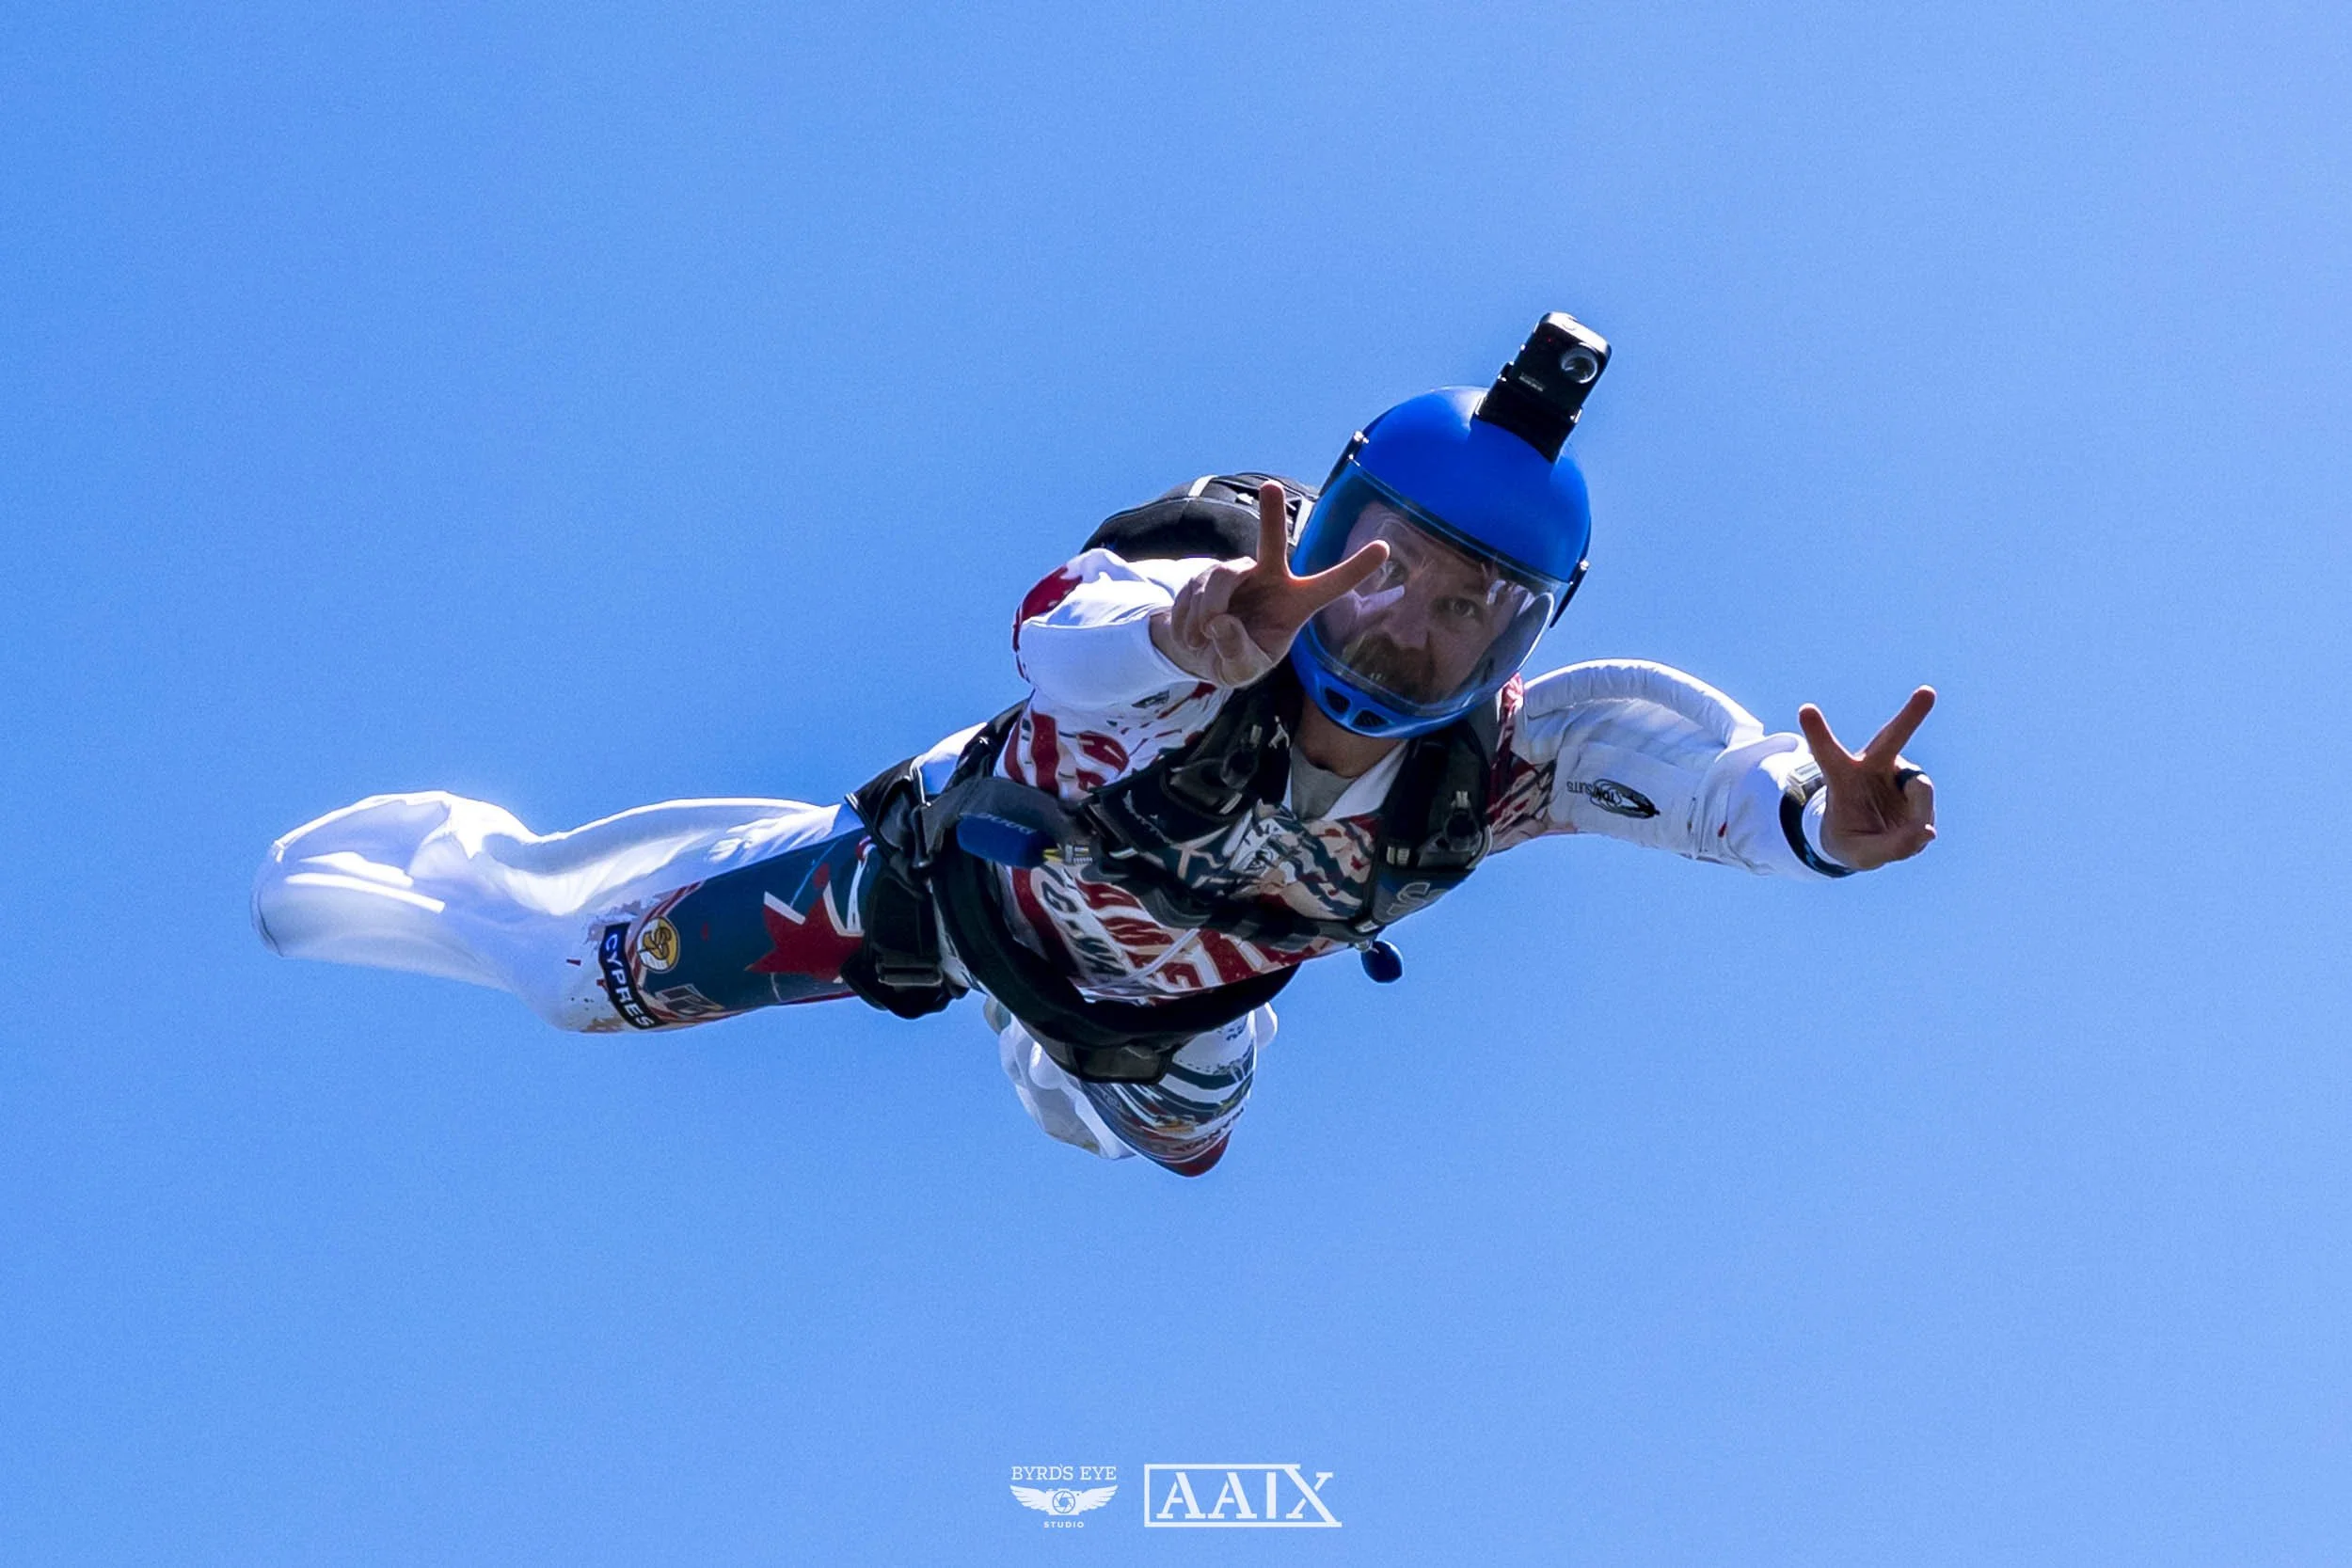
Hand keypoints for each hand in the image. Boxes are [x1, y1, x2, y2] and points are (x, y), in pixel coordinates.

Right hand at [1149, 480, 1389, 685]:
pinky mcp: (1207, 571)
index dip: (1355, 568)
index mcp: (1297, 603)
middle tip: (1270, 488)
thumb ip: (1237, 652)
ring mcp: (1239, 571)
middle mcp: (1271, 578)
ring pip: (1221, 579)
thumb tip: (1220, 621)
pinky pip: (1194, 589)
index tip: (1384, 549)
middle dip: (1271, 516)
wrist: (1202, 651)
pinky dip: (1188, 618)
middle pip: (1273, 543)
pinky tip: (1191, 634)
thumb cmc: (1237, 659)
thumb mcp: (1241, 671)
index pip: (1331, 585)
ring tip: (1201, 639)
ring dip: (1206, 613)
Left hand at [1796, 686, 1938, 870]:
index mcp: (1841, 778)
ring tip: (1905, 833)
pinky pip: (1927, 801)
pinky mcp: (1916, 782)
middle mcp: (1870, 766)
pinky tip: (1909, 827)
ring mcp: (1897, 772)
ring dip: (1918, 812)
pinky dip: (1921, 820)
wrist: (1865, 837)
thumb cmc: (1852, 840)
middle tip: (1927, 692)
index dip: (1818, 733)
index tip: (1805, 709)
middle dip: (1910, 717)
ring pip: (1920, 787)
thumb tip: (1927, 831)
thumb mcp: (1860, 855)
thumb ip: (1891, 848)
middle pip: (1890, 738)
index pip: (1827, 754)